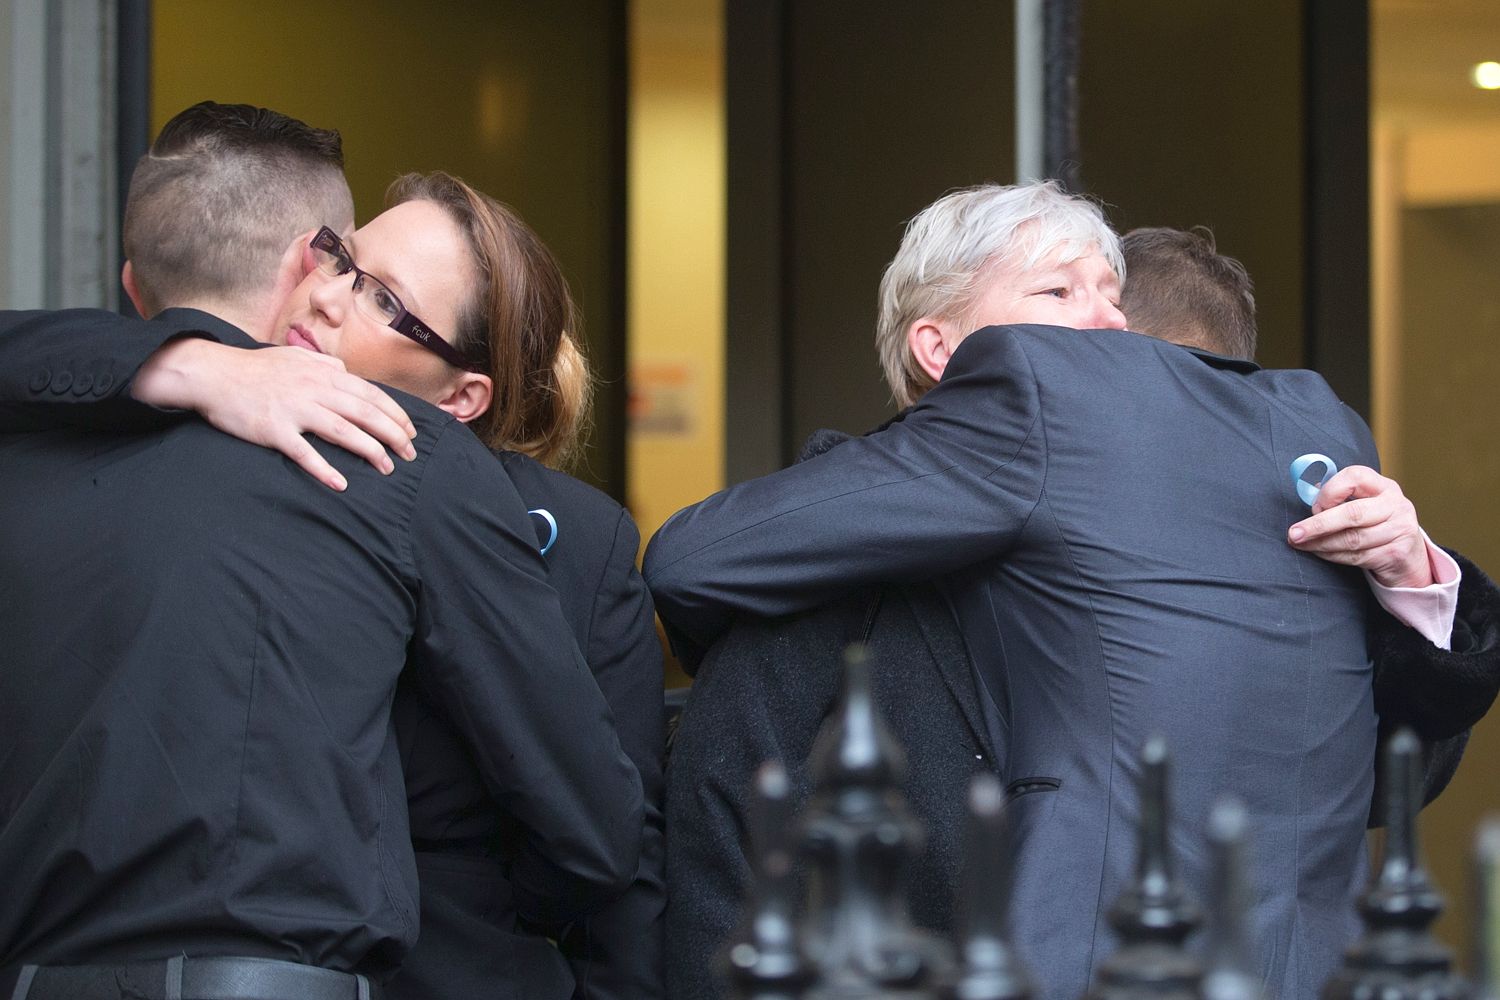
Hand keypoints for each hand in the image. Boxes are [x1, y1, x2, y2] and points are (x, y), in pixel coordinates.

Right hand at [132, 338, 417, 490]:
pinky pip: (304, 452)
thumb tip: (344, 369)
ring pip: (343, 430)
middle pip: (365, 413)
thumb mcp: (294, 356)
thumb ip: (322, 363)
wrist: (212, 373)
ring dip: (370, 450)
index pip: (370, 394)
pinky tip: (341, 484)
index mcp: (323, 373)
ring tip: (389, 467)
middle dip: (394, 434)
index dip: (395, 413)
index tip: (411, 431)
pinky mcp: (274, 429)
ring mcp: (295, 409)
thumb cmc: (255, 367)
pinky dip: (324, 469)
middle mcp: (314, 389)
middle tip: (411, 453)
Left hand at [1287, 465, 1431, 587]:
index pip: (1355, 477)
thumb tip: (1308, 493)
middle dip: (1318, 524)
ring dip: (1320, 543)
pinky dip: (1333, 556)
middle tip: (1294, 533)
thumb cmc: (1375, 525)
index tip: (1314, 506)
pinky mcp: (1396, 553)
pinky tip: (1319, 553)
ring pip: (1352, 539)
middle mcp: (1396, 505)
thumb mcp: (1364, 504)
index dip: (1330, 491)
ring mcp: (1400, 529)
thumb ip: (1340, 498)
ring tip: (1300, 544)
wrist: (1407, 555)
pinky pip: (1356, 556)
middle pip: (1352, 513)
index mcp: (1384, 487)